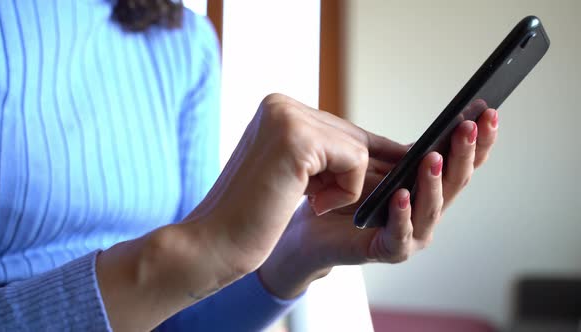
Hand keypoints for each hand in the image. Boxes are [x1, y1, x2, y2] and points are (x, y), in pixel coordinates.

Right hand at [97, 93, 383, 330]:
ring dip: (345, 185)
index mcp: (275, 109)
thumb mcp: (291, 174)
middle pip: (349, 134)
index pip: (334, 127)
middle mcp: (280, 104)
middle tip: (377, 189)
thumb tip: (376, 152)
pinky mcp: (298, 139)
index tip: (397, 158)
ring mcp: (287, 117)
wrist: (215, 242)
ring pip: (355, 147)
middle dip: (362, 169)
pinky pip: (354, 161)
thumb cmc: (251, 216)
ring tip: (312, 202)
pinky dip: (344, 190)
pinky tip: (312, 204)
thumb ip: (323, 156)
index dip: (363, 149)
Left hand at [258, 107, 498, 298]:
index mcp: (429, 190)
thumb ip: (402, 156)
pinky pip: (400, 234)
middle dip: (464, 154)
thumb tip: (432, 129)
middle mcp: (427, 212)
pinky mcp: (388, 250)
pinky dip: (402, 215)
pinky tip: (401, 195)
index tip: (488, 112)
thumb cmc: (348, 196)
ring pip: (432, 207)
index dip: (478, 142)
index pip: (462, 164)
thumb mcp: (378, 167)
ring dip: (434, 182)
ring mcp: (412, 234)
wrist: (313, 228)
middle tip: (469, 128)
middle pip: (456, 183)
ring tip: (434, 158)